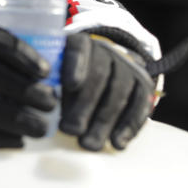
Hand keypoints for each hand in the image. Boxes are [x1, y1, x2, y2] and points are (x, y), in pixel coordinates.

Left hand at [60, 32, 154, 150]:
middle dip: (84, 106)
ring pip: (119, 92)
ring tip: (88, 144)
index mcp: (80, 42)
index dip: (75, 65)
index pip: (78, 47)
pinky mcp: (143, 83)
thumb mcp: (56, 70)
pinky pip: (140, 104)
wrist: (108, 65)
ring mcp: (127, 65)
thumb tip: (43, 108)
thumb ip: (49, 84)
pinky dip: (129, 126)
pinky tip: (117, 143)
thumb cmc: (69, 74)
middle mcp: (106, 50)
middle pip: (98, 75)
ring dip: (104, 122)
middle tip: (71, 130)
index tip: (70, 85)